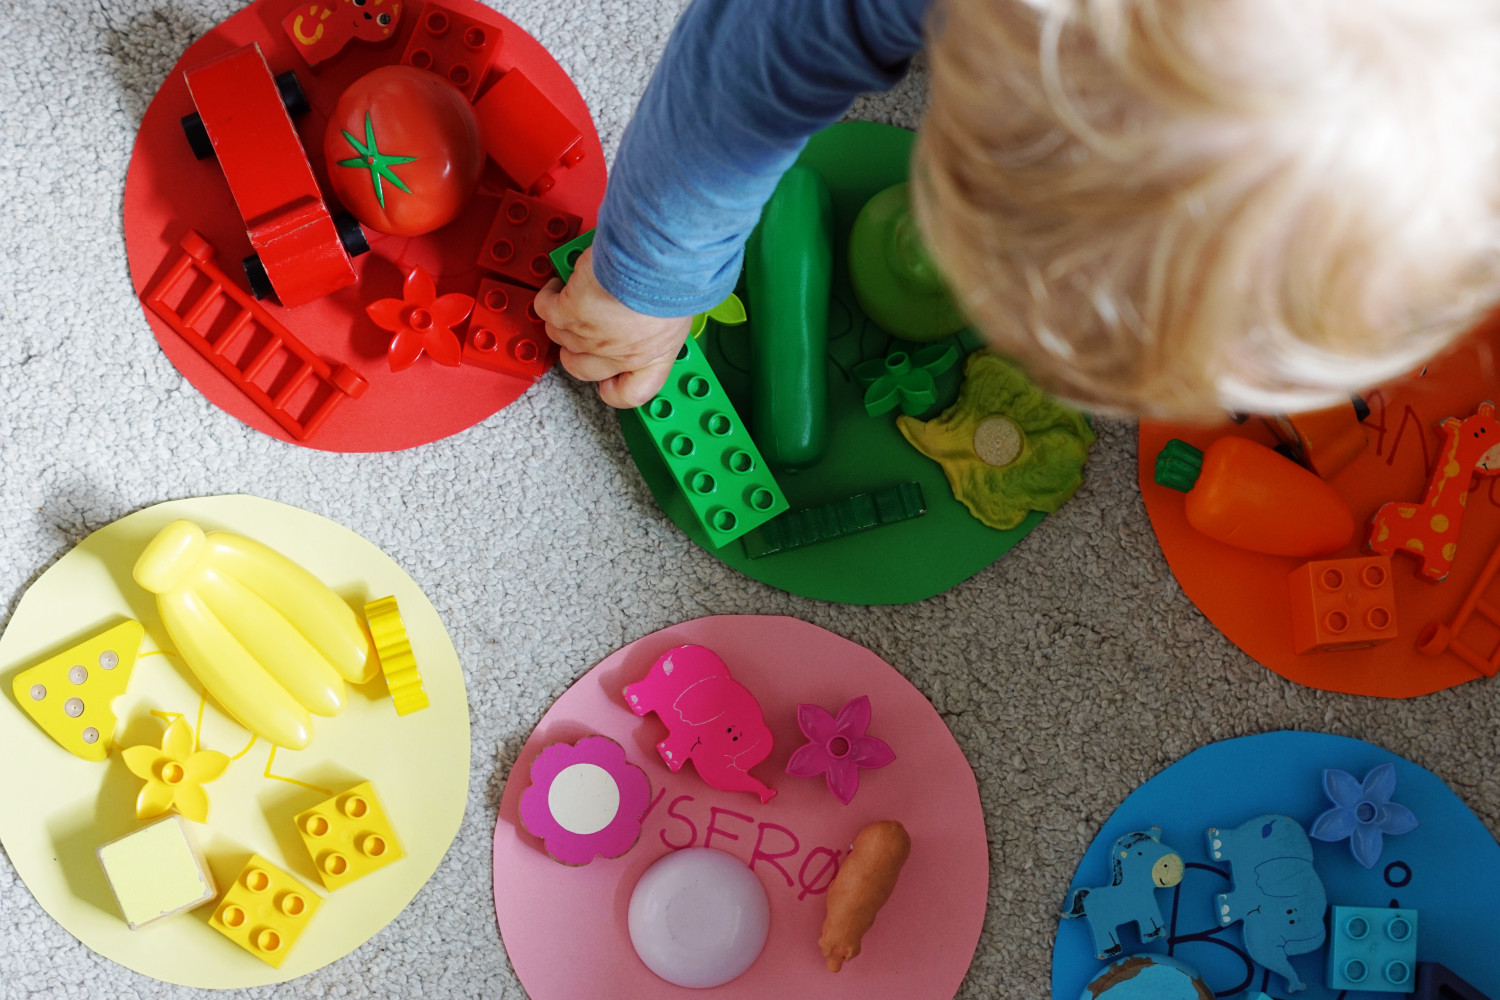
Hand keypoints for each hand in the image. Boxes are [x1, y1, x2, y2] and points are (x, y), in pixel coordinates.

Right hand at [533, 248, 692, 408]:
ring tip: (569, 296)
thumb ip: (660, 321)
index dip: (614, 390)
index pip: (631, 393)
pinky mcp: (570, 312)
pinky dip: (547, 298)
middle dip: (575, 351)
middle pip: (581, 368)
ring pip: (560, 336)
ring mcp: (591, 336)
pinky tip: (557, 286)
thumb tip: (649, 312)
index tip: (609, 380)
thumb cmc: (674, 278)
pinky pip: (546, 310)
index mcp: (654, 356)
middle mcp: (621, 353)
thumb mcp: (679, 308)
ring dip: (561, 318)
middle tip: (581, 327)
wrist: (656, 262)